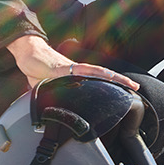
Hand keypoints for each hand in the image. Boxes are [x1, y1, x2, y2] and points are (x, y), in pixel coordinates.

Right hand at [7, 34, 138, 92]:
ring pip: (97, 72)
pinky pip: (81, 70)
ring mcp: (72, 68)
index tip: (126, 90)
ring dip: (113, 77)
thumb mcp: (47, 88)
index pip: (98, 80)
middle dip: (120, 81)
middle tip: (136, 87)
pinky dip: (94, 72)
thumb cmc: (38, 68)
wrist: (27, 53)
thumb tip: (52, 111)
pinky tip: (105, 74)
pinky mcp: (63, 67)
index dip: (112, 84)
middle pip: (103, 75)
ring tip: (127, 82)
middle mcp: (77, 70)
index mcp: (76, 76)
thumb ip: (53, 97)